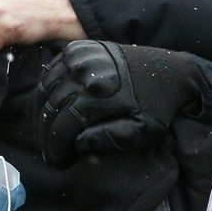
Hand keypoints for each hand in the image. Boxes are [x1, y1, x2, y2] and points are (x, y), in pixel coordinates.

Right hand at [35, 40, 204, 166]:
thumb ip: (110, 139)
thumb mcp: (142, 131)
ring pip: (46, 89)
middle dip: (46, 136)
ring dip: (41, 114)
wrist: (171, 72)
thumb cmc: (157, 106)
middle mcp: (85, 74)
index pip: (62, 127)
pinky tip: (50, 107)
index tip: (57, 162)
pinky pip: (52, 71)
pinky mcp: (80, 48)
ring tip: (47, 133)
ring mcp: (81, 57)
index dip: (56, 149)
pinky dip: (46, 90)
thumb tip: (77, 144)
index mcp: (99, 96)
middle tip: (50, 153)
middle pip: (51, 109)